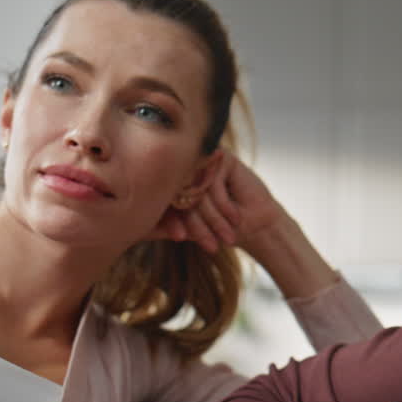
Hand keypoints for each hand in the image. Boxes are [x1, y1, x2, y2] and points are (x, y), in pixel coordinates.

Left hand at [148, 150, 284, 254]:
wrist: (257, 226)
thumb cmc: (223, 230)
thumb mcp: (192, 229)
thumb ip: (169, 224)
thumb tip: (144, 223)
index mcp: (171, 184)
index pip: (164, 200)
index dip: (172, 220)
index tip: (180, 237)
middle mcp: (185, 169)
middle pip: (180, 194)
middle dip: (196, 222)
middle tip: (210, 244)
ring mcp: (203, 161)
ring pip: (197, 190)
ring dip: (213, 218)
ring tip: (226, 237)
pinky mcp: (221, 157)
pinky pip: (214, 184)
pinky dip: (224, 206)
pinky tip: (235, 219)